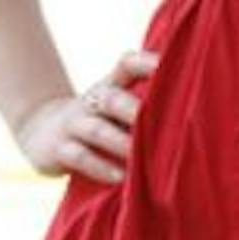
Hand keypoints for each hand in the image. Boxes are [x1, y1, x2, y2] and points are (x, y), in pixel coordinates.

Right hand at [15, 46, 157, 182]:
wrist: (40, 133)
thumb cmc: (97, 122)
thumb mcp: (115, 107)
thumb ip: (145, 105)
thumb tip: (199, 113)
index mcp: (109, 87)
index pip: (126, 65)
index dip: (146, 62)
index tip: (170, 65)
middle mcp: (92, 101)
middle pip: (112, 97)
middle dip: (135, 109)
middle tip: (161, 123)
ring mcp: (72, 124)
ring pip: (96, 128)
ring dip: (121, 143)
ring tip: (141, 157)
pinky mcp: (58, 149)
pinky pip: (78, 156)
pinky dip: (99, 166)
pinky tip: (120, 177)